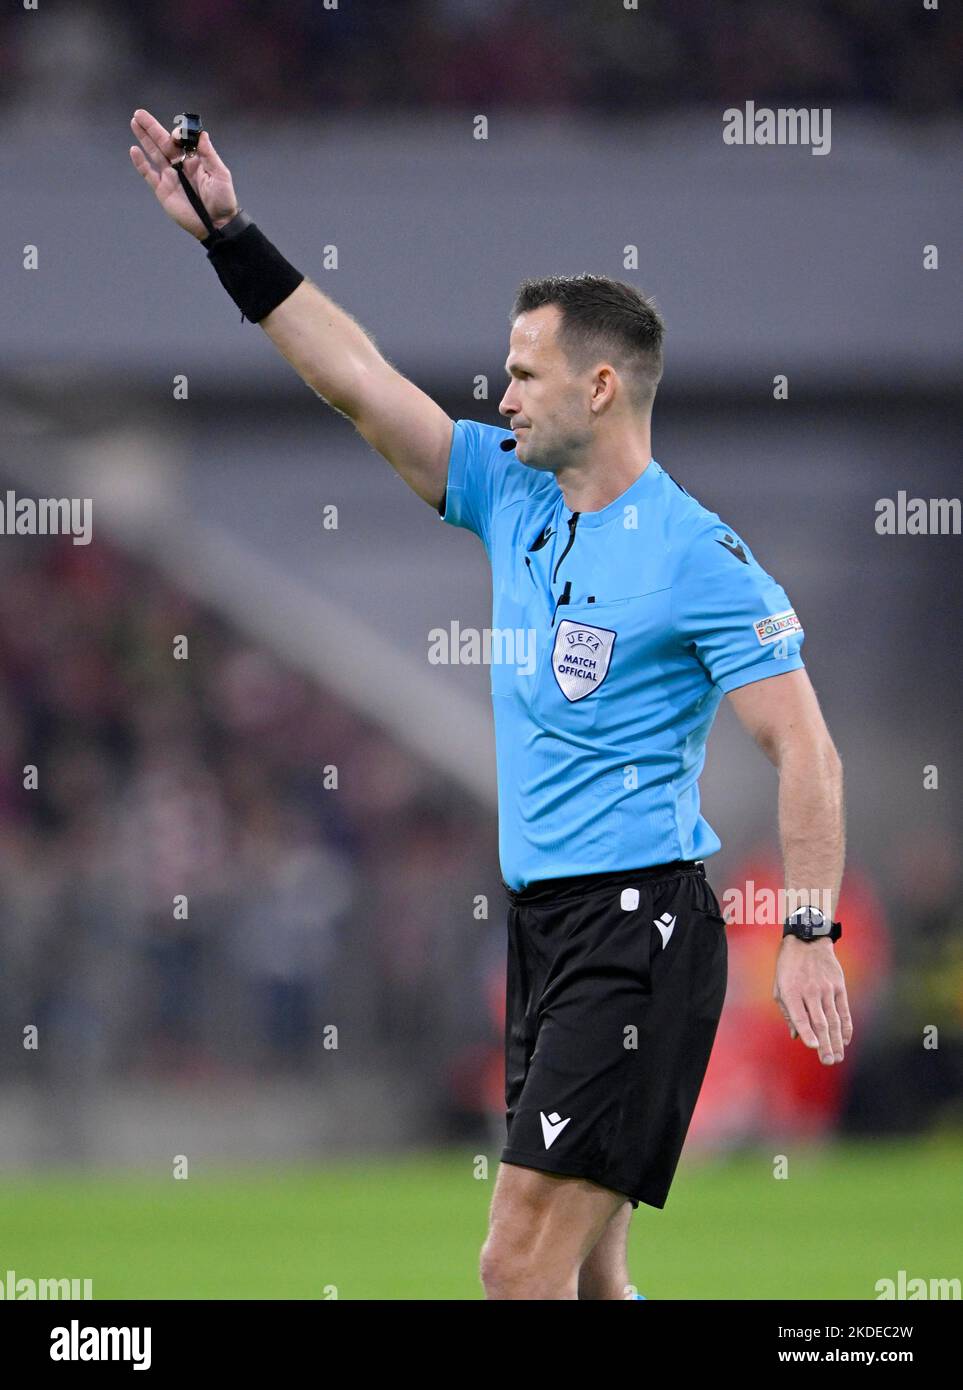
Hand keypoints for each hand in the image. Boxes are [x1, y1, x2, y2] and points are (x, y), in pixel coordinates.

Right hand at [129, 108, 238, 239]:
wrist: (216, 224)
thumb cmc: (223, 200)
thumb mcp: (220, 174)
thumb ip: (209, 154)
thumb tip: (201, 134)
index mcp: (194, 159)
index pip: (181, 140)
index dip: (177, 134)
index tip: (178, 135)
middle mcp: (180, 165)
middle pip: (163, 142)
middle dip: (151, 128)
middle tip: (139, 114)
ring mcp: (170, 176)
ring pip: (154, 153)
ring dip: (144, 138)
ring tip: (134, 123)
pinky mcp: (162, 189)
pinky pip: (149, 174)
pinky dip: (141, 163)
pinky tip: (134, 150)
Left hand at [773, 937, 852, 1064]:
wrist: (808, 940)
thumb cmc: (788, 966)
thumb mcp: (779, 986)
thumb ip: (788, 1012)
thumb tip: (796, 1036)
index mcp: (791, 991)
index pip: (800, 1016)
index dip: (807, 1032)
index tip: (813, 1046)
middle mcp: (810, 991)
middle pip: (820, 1022)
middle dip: (825, 1044)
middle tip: (828, 1061)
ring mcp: (826, 989)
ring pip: (833, 1019)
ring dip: (836, 1041)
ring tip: (838, 1057)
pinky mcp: (839, 986)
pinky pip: (844, 1010)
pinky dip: (846, 1026)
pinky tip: (845, 1040)